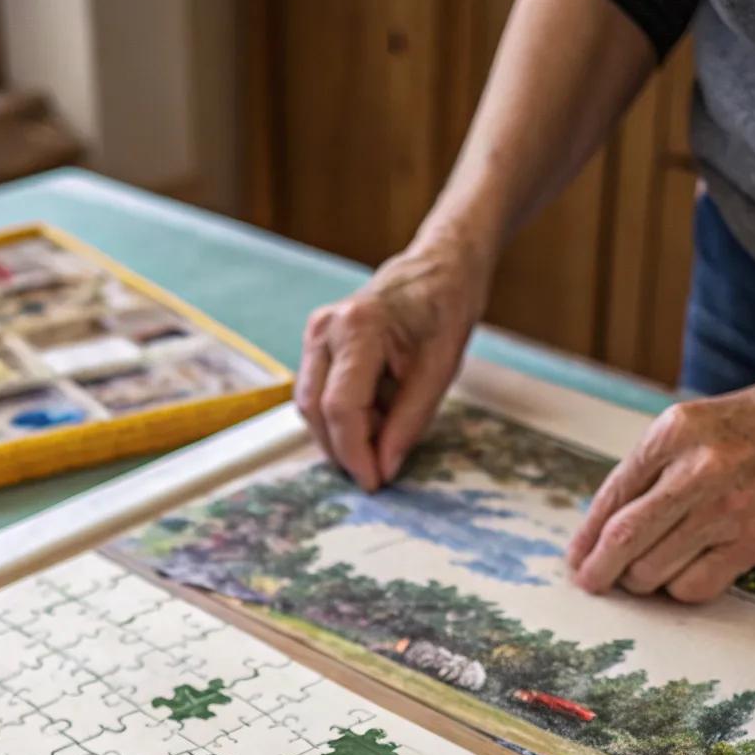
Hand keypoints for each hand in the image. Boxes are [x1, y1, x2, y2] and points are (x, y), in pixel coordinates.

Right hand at [296, 228, 490, 490]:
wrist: (436, 272)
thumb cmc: (443, 315)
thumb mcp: (439, 372)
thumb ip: (408, 423)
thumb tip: (384, 468)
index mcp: (359, 329)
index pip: (340, 407)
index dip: (354, 453)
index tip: (374, 482)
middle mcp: (325, 329)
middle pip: (316, 411)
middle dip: (344, 449)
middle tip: (379, 468)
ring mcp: (314, 334)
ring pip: (311, 406)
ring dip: (343, 434)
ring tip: (383, 432)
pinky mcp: (315, 345)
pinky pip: (317, 394)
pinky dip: (342, 417)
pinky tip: (374, 416)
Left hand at [566, 379, 754, 601]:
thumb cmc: (744, 430)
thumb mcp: (686, 426)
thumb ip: (642, 471)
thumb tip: (596, 533)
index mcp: (674, 433)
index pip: (612, 497)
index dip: (586, 537)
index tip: (575, 560)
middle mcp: (700, 470)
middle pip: (625, 539)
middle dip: (598, 570)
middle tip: (590, 582)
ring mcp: (727, 510)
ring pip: (652, 570)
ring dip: (638, 579)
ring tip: (644, 568)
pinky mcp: (751, 543)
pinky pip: (692, 587)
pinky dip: (675, 589)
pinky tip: (680, 572)